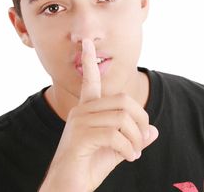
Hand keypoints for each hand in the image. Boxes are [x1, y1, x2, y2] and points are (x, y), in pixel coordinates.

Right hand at [39, 39, 157, 191]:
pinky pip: (116, 136)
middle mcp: (82, 110)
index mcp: (87, 109)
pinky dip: (129, 149)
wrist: (67, 186)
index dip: (89, 60)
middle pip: (123, 100)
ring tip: (135, 152)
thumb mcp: (116, 149)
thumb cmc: (89, 165)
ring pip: (122, 118)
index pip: (90, 79)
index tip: (87, 42)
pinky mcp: (81, 136)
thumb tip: (154, 130)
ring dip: (136, 139)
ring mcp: (80, 122)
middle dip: (141, 119)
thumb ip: (133, 138)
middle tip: (143, 137)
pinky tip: (129, 157)